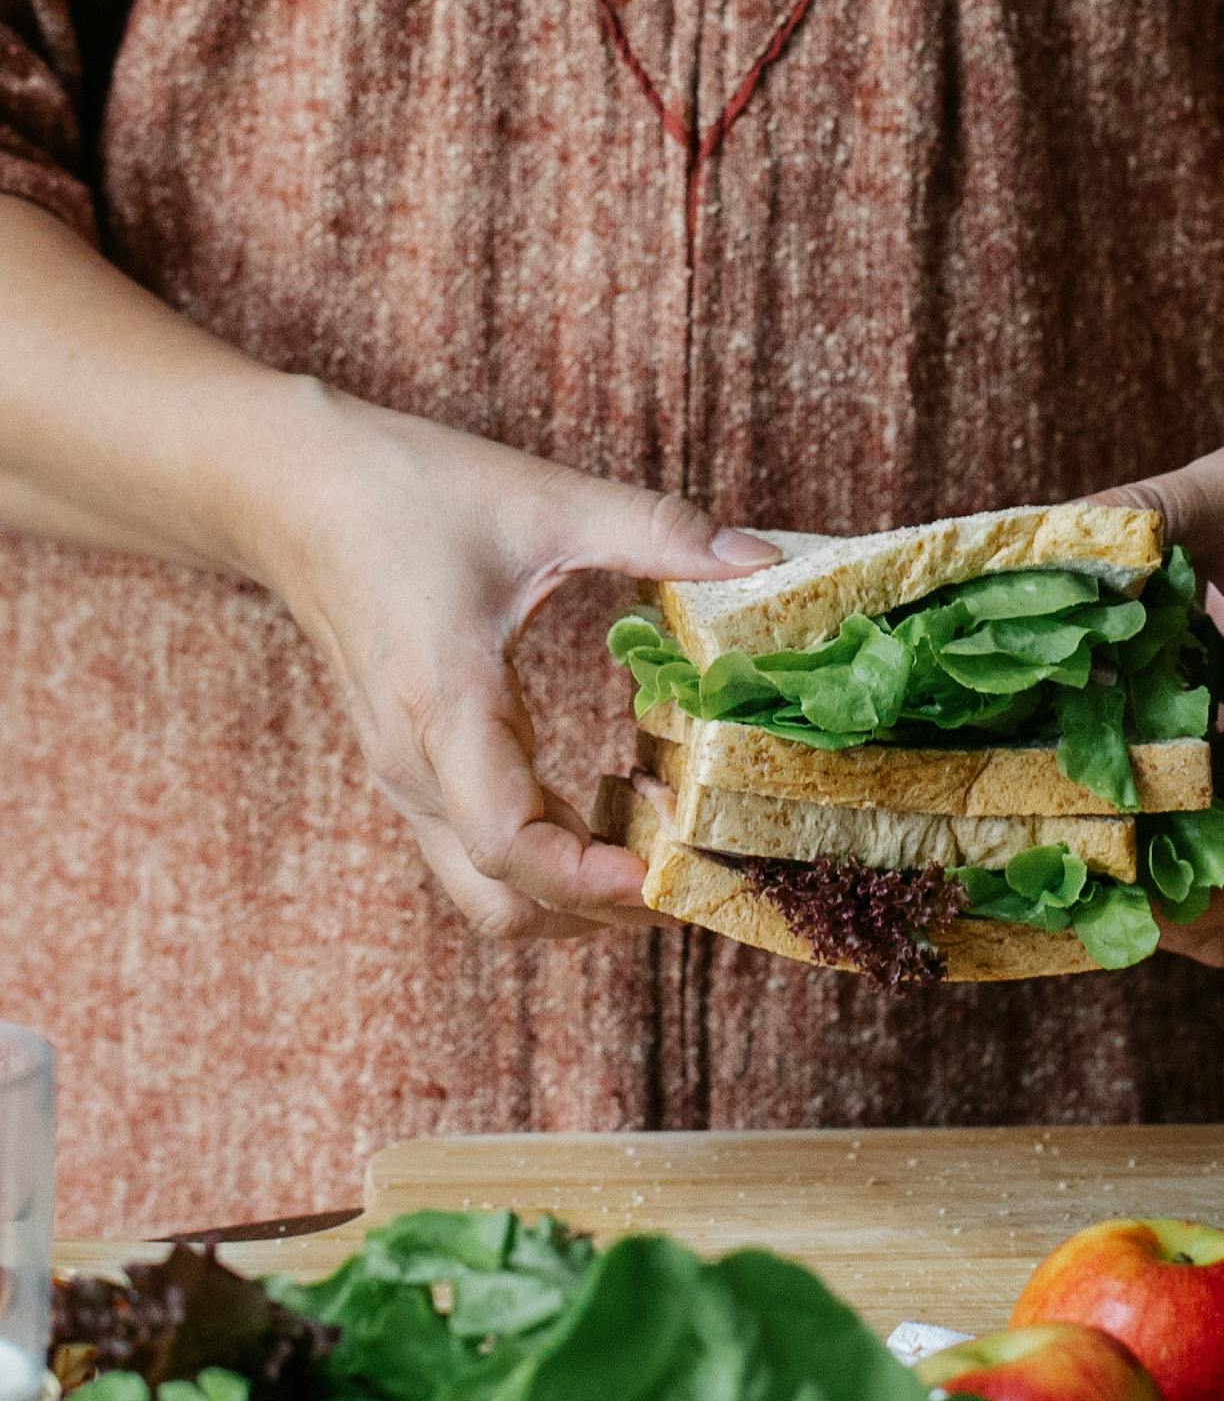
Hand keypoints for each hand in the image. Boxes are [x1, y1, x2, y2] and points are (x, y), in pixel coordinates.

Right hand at [252, 385, 776, 941]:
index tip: (675, 868)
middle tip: (697, 870)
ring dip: (579, 890)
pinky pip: (480, 849)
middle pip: (507, 903)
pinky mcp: (413, 768)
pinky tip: (616, 805)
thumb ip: (654, 529)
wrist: (285, 491)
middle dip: (604, 910)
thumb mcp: (540, 499)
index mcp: (444, 709)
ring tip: (667, 840)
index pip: (512, 847)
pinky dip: (552, 856)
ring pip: (491, 890)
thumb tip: (761, 558)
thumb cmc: (397, 491)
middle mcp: (416, 766)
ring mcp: (408, 776)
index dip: (597, 881)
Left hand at [1103, 428, 1223, 967]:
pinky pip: (1221, 851)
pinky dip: (1161, 853)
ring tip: (1062, 842)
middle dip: (1142, 907)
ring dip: (1151, 889)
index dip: (1162, 894)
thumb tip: (1033, 547)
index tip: (1075, 877)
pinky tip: (1090, 801)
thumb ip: (1137, 518)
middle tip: (1049, 865)